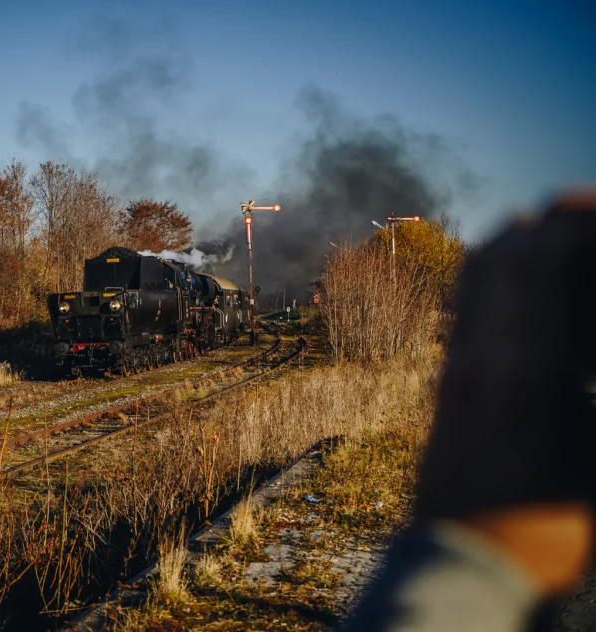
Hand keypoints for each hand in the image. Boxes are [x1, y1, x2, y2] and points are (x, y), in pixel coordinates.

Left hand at [415, 188, 595, 595]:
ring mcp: (452, 368)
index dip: (571, 222)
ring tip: (559, 247)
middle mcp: (476, 357)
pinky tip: (525, 294)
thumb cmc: (543, 529)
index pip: (534, 263)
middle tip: (585, 220)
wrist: (458, 564)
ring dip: (515, 247)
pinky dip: (494, 280)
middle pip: (498, 256)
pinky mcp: (443, 383)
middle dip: (546, 225)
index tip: (595, 209)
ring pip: (473, 280)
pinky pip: (463, 308)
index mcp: (521, 371)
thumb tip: (583, 348)